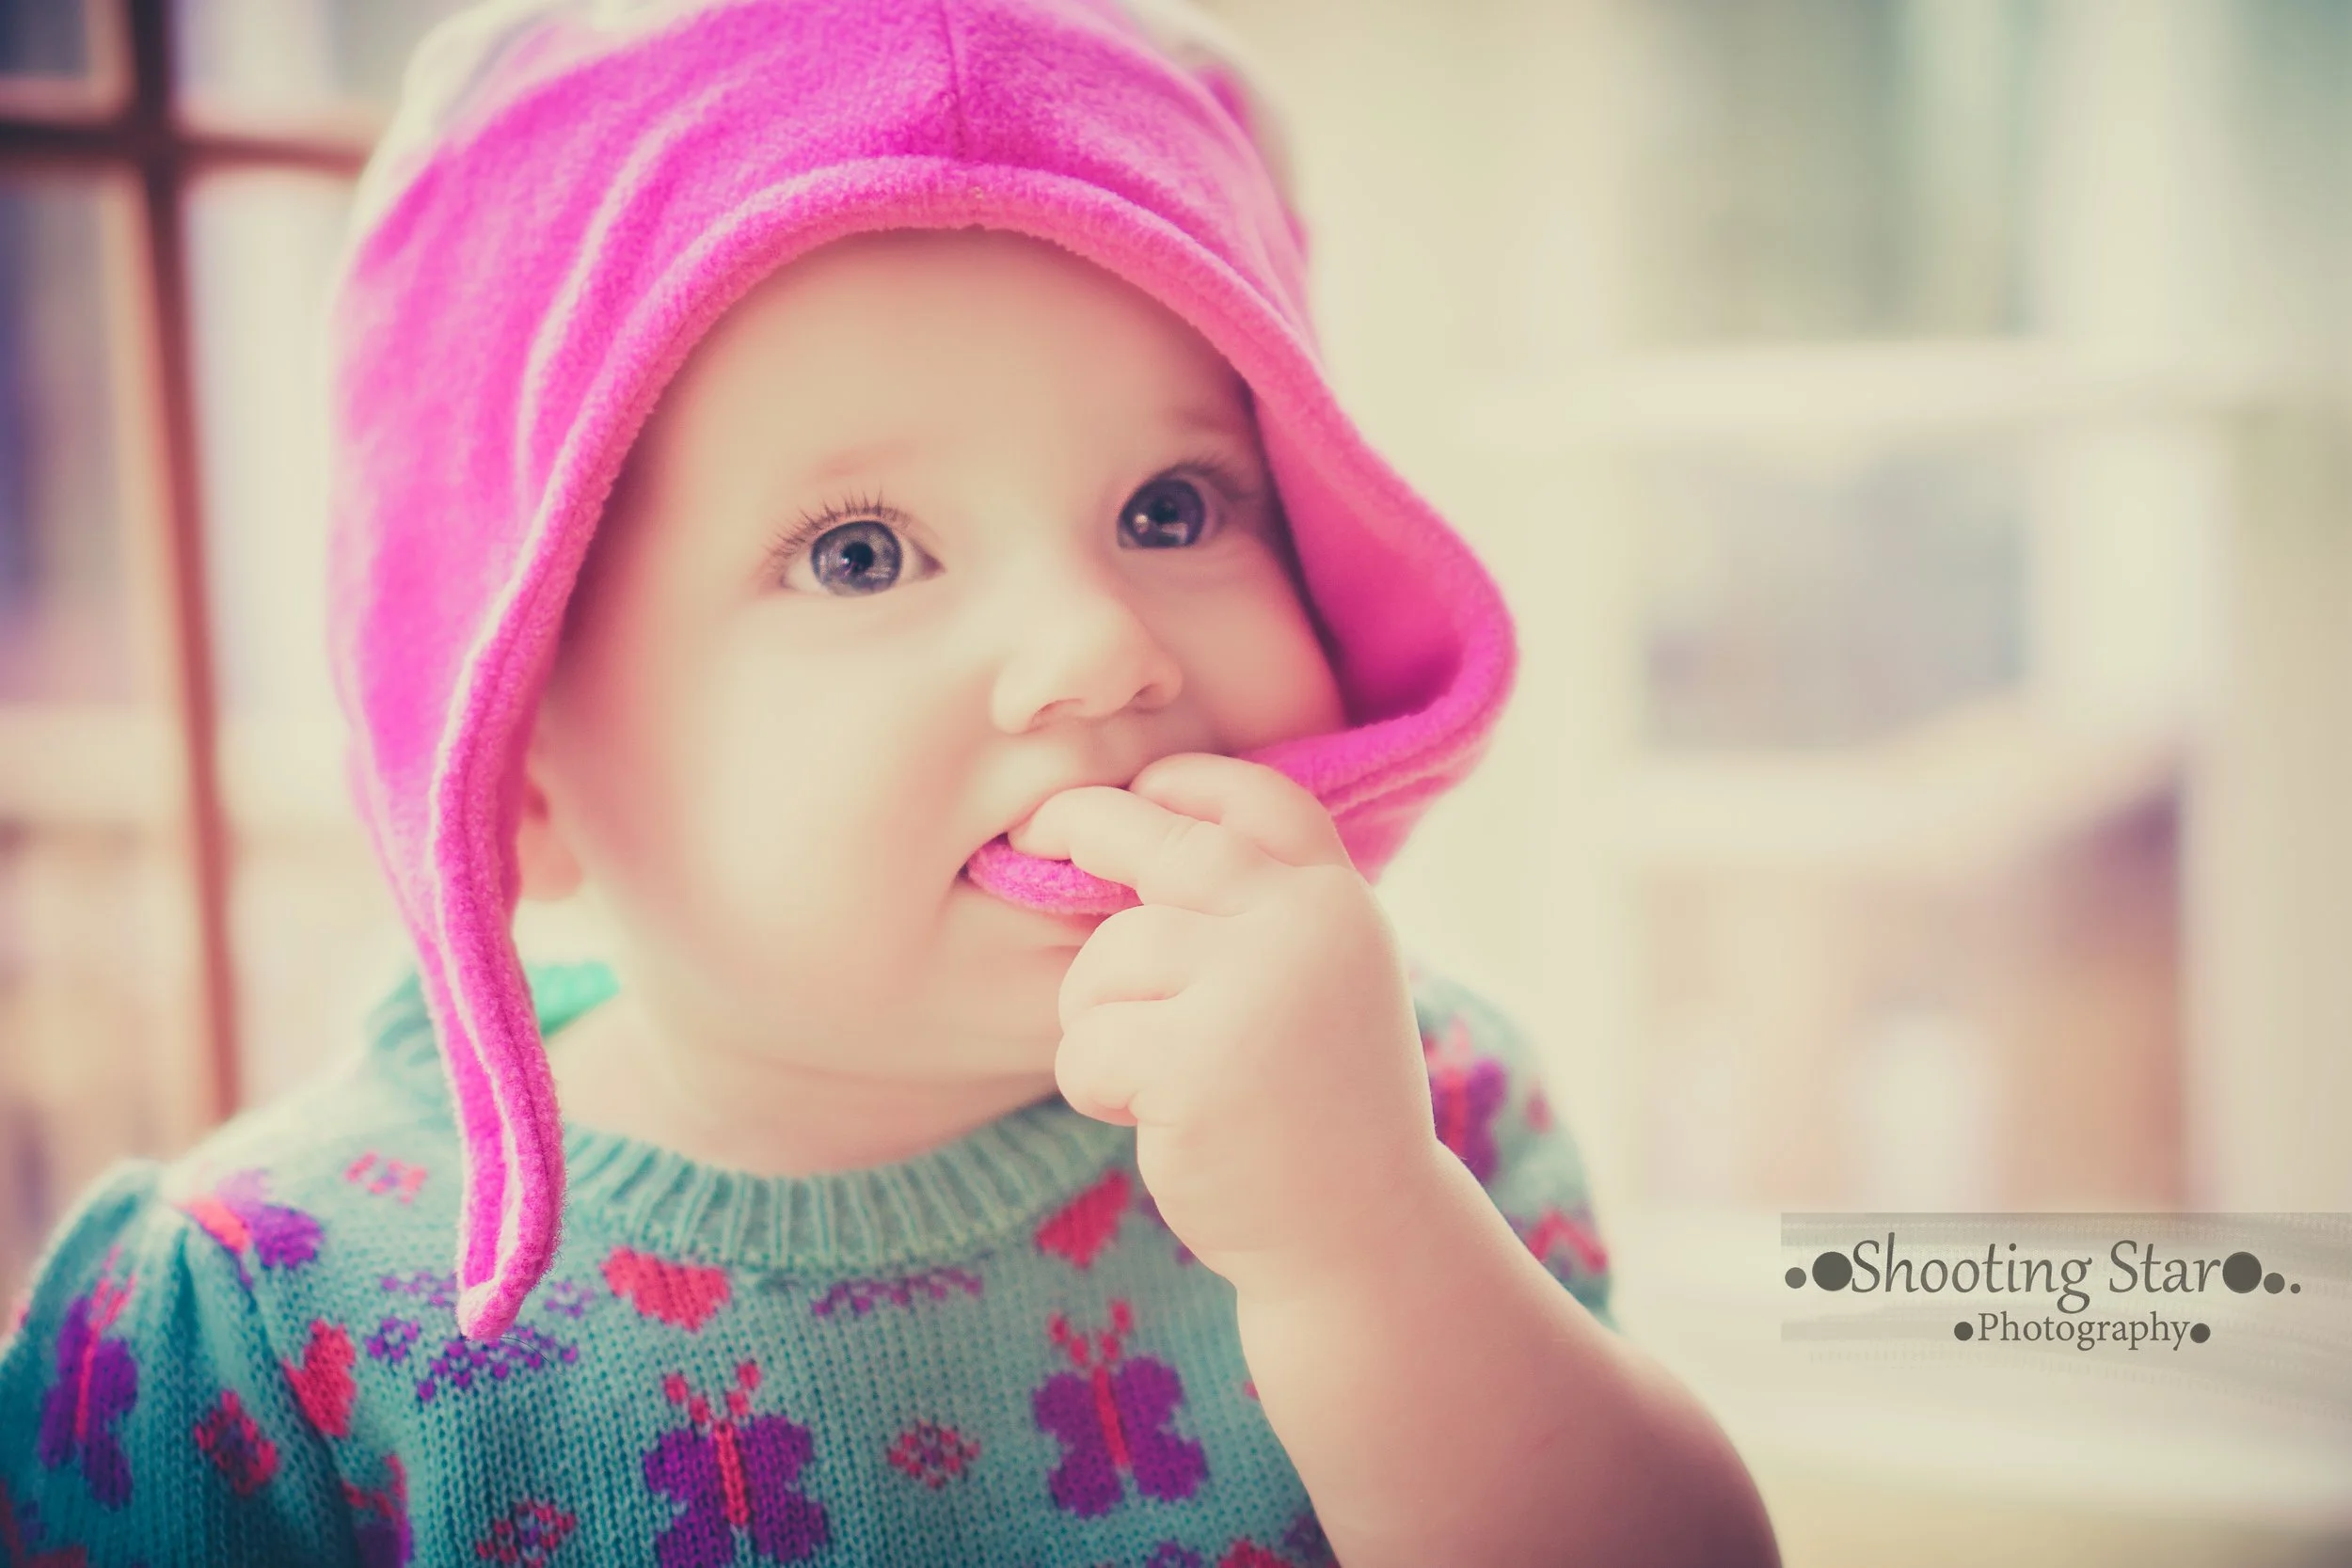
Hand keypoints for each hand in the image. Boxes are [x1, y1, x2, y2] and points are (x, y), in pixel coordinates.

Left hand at [1010, 752, 1450, 1302]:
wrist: (1363, 1238)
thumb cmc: (1318, 1107)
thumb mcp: (1319, 984)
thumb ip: (1259, 913)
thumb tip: (1127, 829)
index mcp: (1339, 904)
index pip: (1257, 799)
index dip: (1186, 782)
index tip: (1137, 788)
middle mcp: (1306, 929)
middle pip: (1160, 844)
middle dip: (1080, 826)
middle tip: (1034, 831)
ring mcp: (1253, 991)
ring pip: (1104, 960)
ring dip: (1096, 1017)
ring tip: (1151, 1073)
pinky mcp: (1196, 1064)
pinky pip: (1085, 1045)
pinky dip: (1094, 1085)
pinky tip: (1147, 1119)